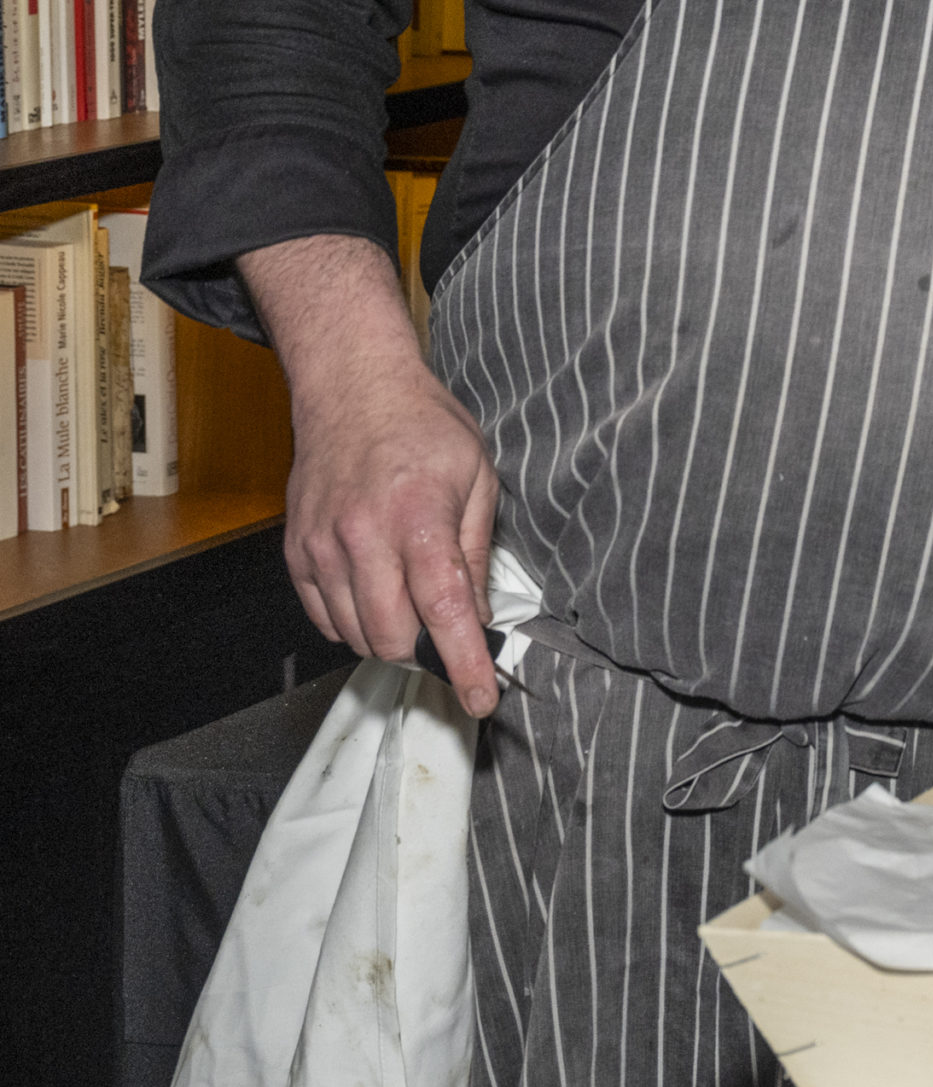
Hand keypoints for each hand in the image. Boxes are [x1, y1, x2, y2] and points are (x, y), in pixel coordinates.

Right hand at [241, 234, 502, 717]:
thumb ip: (476, 549)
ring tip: (411, 598)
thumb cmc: (425, 425)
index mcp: (419, 517)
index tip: (481, 698)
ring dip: (389, 637)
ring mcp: (322, 548)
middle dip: (424, 652)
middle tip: (447, 632)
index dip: (464, 663)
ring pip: (355, 635)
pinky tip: (376, 590)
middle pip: (391, 637)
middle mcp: (364, 538)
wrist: (351, 388)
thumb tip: (477, 616)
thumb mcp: (477, 474)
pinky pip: (325, 618)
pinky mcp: (296, 553)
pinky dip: (354, 622)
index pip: (444, 610)